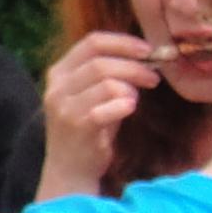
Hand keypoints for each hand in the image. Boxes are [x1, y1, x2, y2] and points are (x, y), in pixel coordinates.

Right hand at [37, 32, 161, 199]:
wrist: (69, 170)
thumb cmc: (88, 129)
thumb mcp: (91, 94)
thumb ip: (108, 74)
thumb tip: (145, 55)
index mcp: (59, 72)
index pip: (92, 42)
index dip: (123, 42)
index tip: (147, 50)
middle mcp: (57, 87)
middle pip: (101, 62)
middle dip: (134, 67)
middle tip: (153, 77)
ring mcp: (64, 107)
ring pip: (107, 82)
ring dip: (131, 88)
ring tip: (136, 99)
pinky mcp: (77, 127)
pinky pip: (106, 107)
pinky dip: (124, 105)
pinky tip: (130, 109)